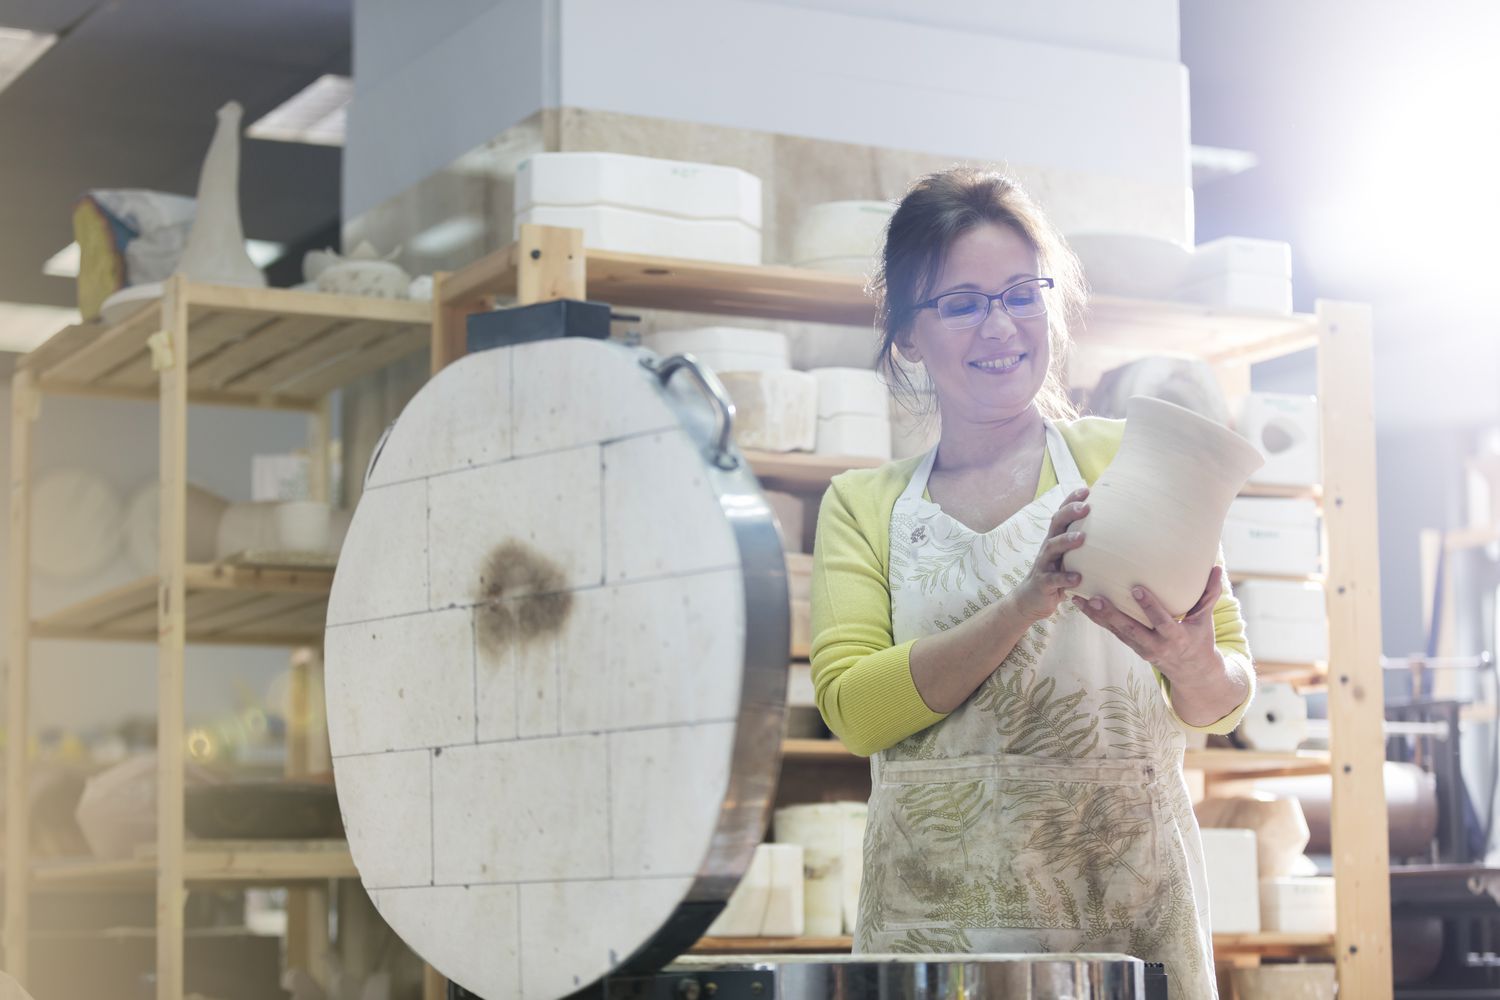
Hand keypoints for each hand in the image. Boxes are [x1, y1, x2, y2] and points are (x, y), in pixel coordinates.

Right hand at [1011, 488, 1089, 622]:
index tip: (1087, 489)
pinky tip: (1078, 578)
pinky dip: (1065, 578)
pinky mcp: (1043, 583)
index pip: (1062, 514)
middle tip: (1086, 507)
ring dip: (1066, 541)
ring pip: (1052, 548)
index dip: (1071, 500)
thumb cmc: (1056, 576)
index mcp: (1055, 539)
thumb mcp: (1068, 558)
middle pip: (1056, 524)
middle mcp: (1048, 548)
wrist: (1030, 600)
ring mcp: (1044, 564)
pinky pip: (1053, 579)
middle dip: (1069, 513)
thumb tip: (1113, 534)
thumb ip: (1082, 547)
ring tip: (1082, 538)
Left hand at [1072, 565, 1225, 682]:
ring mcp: (1141, 648)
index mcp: (1176, 638)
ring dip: (1097, 616)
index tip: (1137, 590)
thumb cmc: (1200, 640)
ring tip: (1078, 598)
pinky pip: (1112, 631)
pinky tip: (1081, 604)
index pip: (1161, 622)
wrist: (1192, 673)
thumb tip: (1218, 568)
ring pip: (1116, 631)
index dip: (1150, 607)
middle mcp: (1156, 646)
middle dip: (1112, 615)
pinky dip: (1097, 618)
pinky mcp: (1131, 646)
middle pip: (1130, 630)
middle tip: (1095, 597)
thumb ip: (1209, 595)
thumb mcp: (1205, 621)